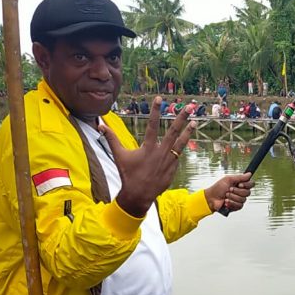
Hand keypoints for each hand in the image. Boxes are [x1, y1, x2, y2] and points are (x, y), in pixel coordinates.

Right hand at [100, 96, 196, 216]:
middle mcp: (160, 152)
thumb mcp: (119, 155)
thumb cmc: (127, 174)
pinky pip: (177, 157)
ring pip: (181, 144)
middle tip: (189, 107)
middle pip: (173, 131)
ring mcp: (168, 161)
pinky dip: (180, 150)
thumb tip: (100, 125)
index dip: (156, 110)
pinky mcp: (173, 169)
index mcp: (148, 147)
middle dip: (181, 118)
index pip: (152, 124)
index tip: (160, 99)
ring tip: (195, 122)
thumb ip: (111, 138)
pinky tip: (183, 143)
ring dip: (188, 132)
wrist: (138, 195)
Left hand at [205, 173, 253, 212]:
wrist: (211, 198)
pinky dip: (231, 203)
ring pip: (243, 199)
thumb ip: (240, 177)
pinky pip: (239, 206)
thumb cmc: (218, 188)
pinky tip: (226, 202)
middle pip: (248, 192)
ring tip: (226, 196)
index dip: (247, 185)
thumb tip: (249, 174)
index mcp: (240, 184)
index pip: (251, 184)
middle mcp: (241, 192)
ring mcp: (240, 200)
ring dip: (233, 197)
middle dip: (237, 191)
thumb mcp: (228, 179)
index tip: (239, 184)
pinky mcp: (237, 207)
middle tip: (229, 190)